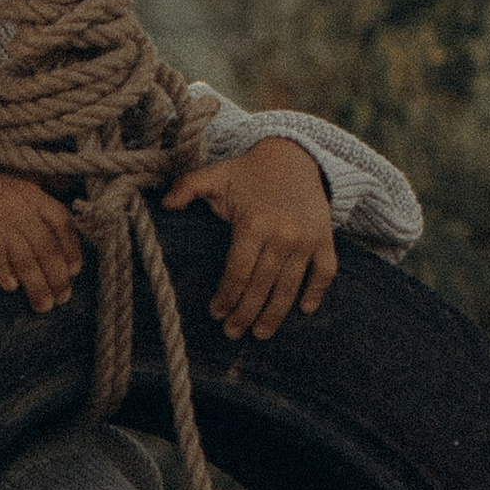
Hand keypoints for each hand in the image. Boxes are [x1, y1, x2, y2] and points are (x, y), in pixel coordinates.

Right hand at [0, 157, 85, 313]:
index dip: (71, 249)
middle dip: (57, 277)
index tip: (74, 272)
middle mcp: (18, 206)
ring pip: (24, 256)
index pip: (61, 223)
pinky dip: (4, 272)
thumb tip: (68, 226)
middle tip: (62, 299)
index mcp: (34, 196)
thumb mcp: (21, 188)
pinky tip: (11, 287)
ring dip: (36, 284)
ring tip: (42, 305)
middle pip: (45, 246)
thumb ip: (44, 206)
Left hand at [165, 136, 335, 340]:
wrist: (295, 155)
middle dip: (245, 313)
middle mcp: (281, 234)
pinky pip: (325, 271)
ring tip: (260, 333)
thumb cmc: (248, 171)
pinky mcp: (324, 238)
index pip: (237, 272)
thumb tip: (164, 204)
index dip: (226, 296)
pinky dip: (316, 291)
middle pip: (261, 286)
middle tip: (232, 333)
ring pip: (290, 286)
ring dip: (275, 314)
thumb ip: (187, 187)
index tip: (215, 313)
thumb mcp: (215, 175)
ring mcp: (306, 239)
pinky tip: (304, 310)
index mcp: (253, 223)